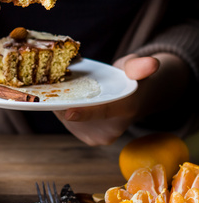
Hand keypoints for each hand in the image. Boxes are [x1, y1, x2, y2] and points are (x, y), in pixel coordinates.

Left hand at [54, 53, 189, 145]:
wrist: (134, 102)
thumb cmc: (131, 80)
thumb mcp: (134, 67)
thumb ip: (139, 65)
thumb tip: (151, 63)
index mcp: (126, 108)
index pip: (104, 111)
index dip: (86, 113)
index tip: (68, 112)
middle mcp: (112, 129)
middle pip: (80, 115)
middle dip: (63, 100)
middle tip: (51, 82)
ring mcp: (100, 137)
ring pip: (70, 118)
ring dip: (61, 103)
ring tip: (60, 87)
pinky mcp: (89, 139)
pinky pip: (68, 121)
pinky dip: (62, 108)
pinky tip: (65, 97)